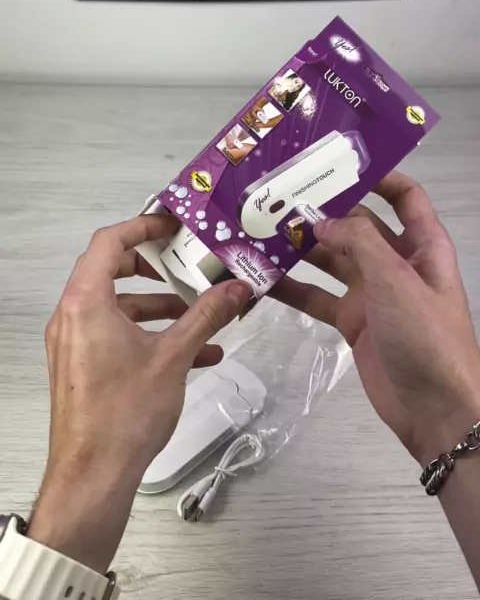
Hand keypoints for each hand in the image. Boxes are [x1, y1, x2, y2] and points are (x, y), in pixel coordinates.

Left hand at [28, 214, 250, 571]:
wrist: (93, 476)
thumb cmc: (126, 412)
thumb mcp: (174, 357)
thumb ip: (207, 316)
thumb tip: (239, 287)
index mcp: (86, 302)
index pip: (109, 242)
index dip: (142, 226)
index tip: (174, 225)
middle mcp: (72, 315)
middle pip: (110, 269)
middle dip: (153, 265)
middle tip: (185, 261)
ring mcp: (73, 341)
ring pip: (116, 305)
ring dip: (158, 305)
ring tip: (200, 312)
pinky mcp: (81, 364)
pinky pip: (114, 333)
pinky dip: (148, 333)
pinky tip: (193, 352)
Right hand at [273, 172, 479, 464]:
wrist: (435, 410)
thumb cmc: (426, 337)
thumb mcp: (396, 280)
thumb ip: (359, 241)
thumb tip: (322, 221)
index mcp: (422, 245)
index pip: (404, 196)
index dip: (377, 176)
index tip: (335, 165)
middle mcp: (396, 263)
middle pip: (358, 225)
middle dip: (323, 212)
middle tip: (280, 198)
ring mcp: (373, 294)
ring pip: (332, 261)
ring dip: (301, 249)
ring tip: (261, 233)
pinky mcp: (353, 323)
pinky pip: (318, 298)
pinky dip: (293, 289)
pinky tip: (262, 280)